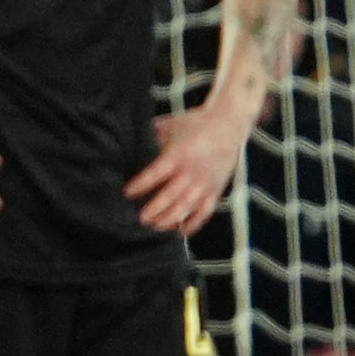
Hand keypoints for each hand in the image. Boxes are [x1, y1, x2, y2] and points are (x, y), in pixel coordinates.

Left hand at [126, 97, 247, 234]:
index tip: (126, 193)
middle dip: (153, 210)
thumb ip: (150, 137)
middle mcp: (192, 172)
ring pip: (186, 208)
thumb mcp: (169, 125)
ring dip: (169, 220)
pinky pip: (204, 213)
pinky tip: (179, 231)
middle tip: (139, 219)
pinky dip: (193, 224)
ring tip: (154, 226)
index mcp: (178, 154)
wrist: (227, 125)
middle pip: (170, 196)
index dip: (140, 186)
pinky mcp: (215, 190)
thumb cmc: (195, 124)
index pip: (155, 174)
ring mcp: (205, 183)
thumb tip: (127, 143)